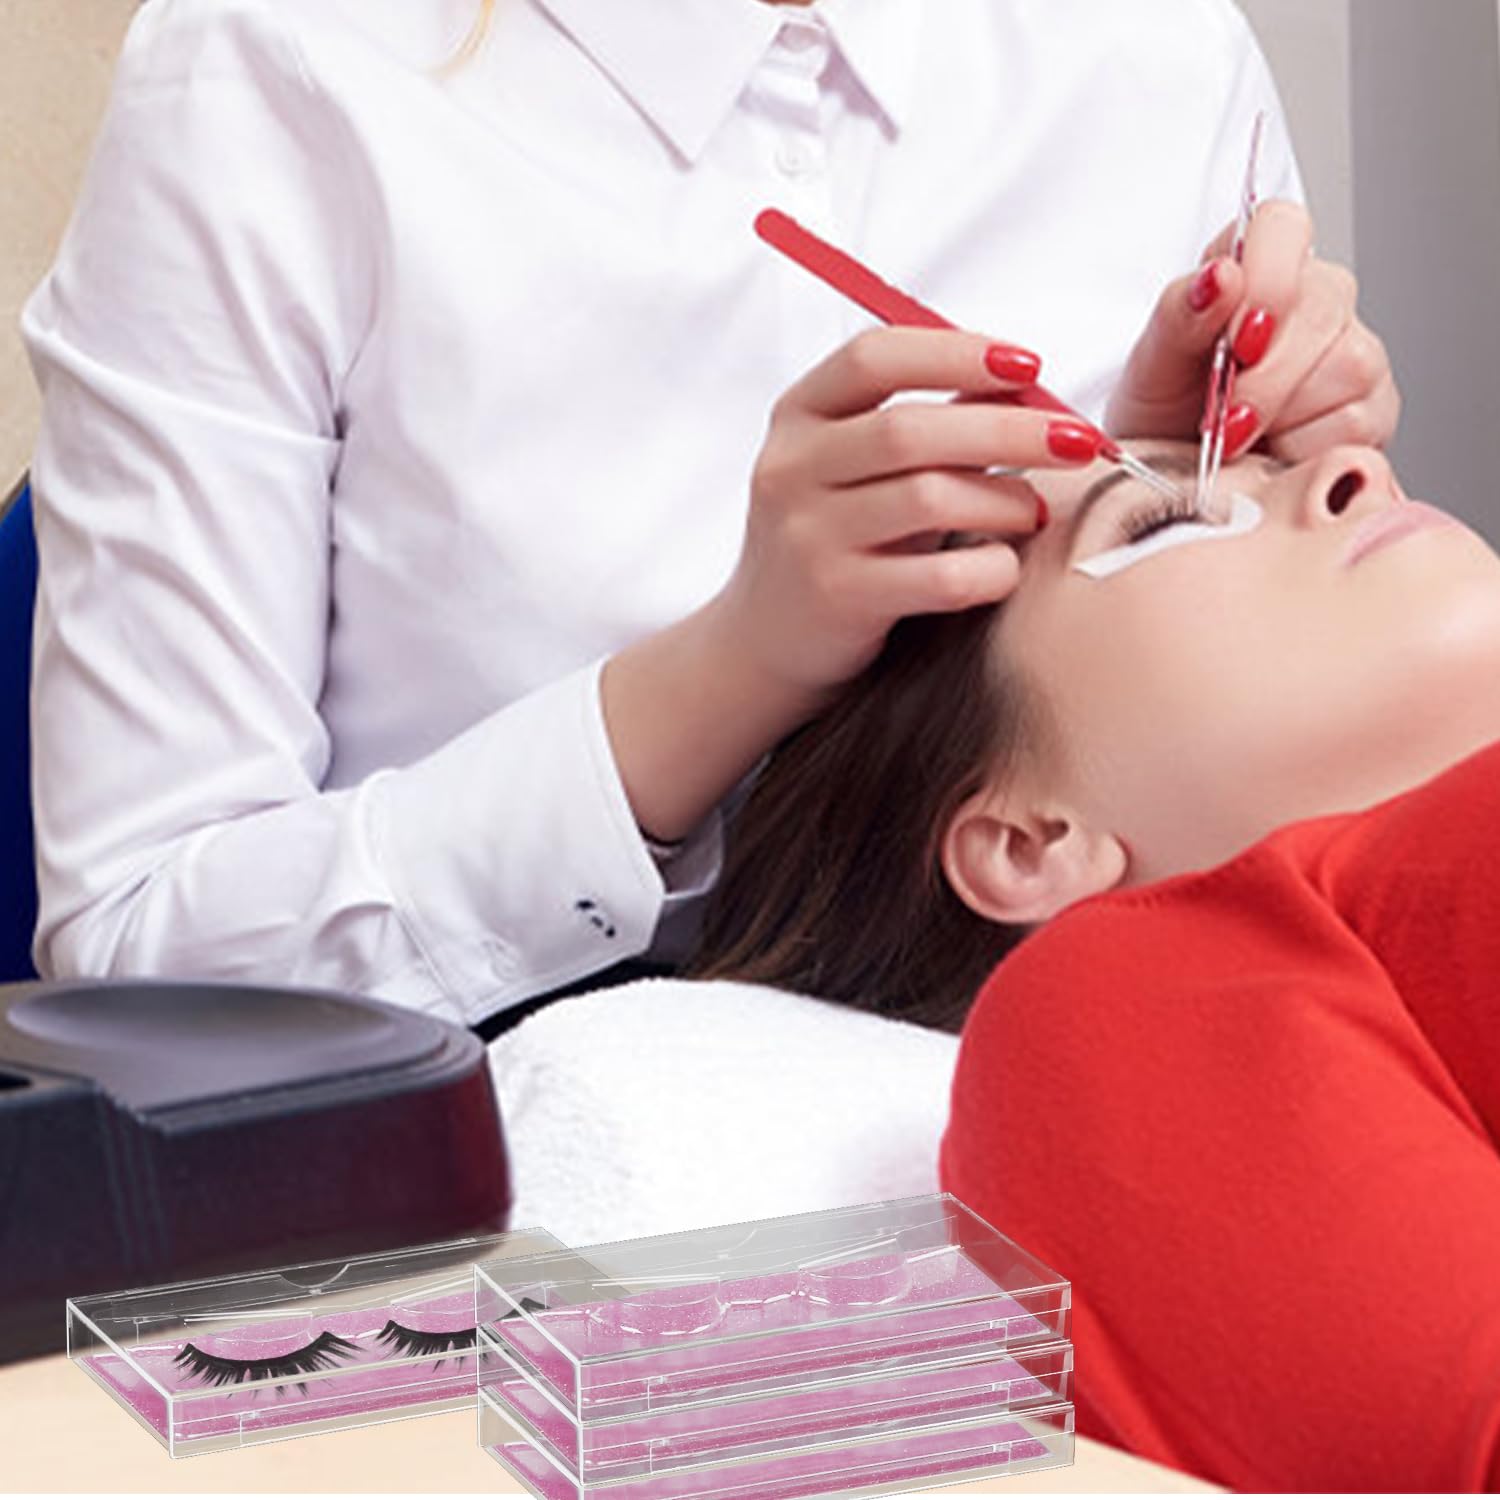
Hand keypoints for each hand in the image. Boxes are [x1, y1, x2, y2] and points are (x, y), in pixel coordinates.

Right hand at [718, 326, 1104, 700]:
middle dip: (1009, 429)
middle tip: (1078, 439)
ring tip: (1037, 511)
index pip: (873, 358)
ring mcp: (807, 536)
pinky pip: (938, 576)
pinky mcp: (836, 598)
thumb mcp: (860, 466)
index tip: (1029, 364)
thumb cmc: (840, 536)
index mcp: (799, 415)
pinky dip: (991, 568)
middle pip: (910, 430)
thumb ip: (928, 419)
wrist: (766, 639)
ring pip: (929, 499)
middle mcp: (791, 469)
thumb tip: (1023, 380)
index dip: (956, 353)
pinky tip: (1006, 567)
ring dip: (1005, 501)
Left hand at [1106, 201, 1400, 465]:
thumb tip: (1221, 278)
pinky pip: (1355, 425)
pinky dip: (1303, 450)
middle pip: (1321, 308)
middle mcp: (1318, 298)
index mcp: (1258, 266)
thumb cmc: (1167, 411)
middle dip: (1265, 377)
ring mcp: (1355, 351)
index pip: (1283, 226)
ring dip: (1281, 417)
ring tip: (1242, 436)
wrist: (1180, 477)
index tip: (1234, 340)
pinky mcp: (1374, 410)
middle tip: (1223, 418)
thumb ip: (1180, 314)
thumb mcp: (1153, 366)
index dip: (1265, 280)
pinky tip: (1273, 450)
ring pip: (1348, 368)